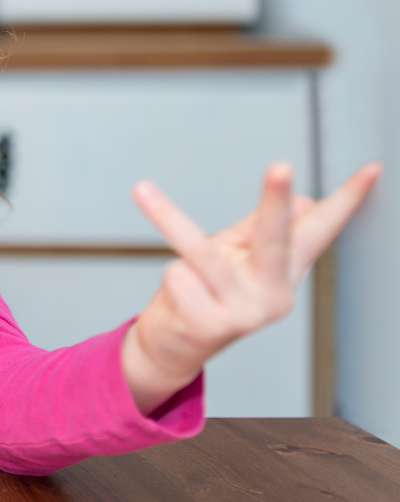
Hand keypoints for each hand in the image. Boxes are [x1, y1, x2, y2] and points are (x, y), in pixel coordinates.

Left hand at [121, 161, 381, 414]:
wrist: (172, 348)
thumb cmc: (204, 294)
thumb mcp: (234, 257)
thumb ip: (259, 230)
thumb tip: (304, 200)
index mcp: (284, 272)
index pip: (319, 230)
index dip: (347, 200)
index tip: (372, 168)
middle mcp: (274, 295)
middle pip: (275, 239)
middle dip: (275, 202)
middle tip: (281, 165)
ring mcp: (245, 314)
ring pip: (204, 252)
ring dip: (167, 217)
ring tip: (140, 188)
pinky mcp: (211, 325)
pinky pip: (177, 275)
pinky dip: (170, 277)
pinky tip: (178, 298)